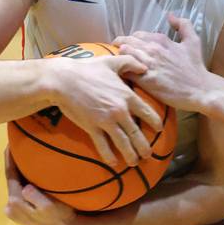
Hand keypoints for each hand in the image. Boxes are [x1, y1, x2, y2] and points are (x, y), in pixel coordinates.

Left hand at [3, 148, 84, 224]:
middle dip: (13, 161)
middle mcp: (10, 207)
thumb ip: (36, 198)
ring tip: (22, 153)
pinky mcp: (20, 211)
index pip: (10, 175)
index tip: (10, 142)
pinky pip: (19, 189)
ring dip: (18, 170)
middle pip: (11, 179)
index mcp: (16, 203)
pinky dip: (22, 178)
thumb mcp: (50, 209)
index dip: (10, 158)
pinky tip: (27, 170)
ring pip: (15, 184)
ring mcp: (14, 210)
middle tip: (16, 142)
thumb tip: (25, 188)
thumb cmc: (61, 217)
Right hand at [51, 53, 161, 167]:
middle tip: (148, 155)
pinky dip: (109, 156)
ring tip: (135, 162)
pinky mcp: (92, 128)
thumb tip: (145, 67)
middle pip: (137, 133)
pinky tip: (114, 163)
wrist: (64, 80)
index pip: (147, 113)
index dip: (155, 123)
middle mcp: (120, 111)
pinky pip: (103, 145)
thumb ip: (131, 63)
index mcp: (127, 96)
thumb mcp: (112, 62)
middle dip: (144, 146)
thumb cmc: (88, 69)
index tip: (159, 130)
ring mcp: (106, 121)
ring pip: (123, 143)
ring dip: (130, 154)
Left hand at [114, 14, 211, 112]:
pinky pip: (126, 70)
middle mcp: (153, 50)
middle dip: (121, 45)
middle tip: (118, 52)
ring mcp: (149, 65)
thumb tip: (170, 15)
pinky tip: (122, 73)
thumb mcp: (193, 41)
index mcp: (161, 40)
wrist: (200, 89)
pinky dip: (122, 70)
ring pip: (124, 54)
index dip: (132, 39)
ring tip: (119, 62)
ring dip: (120, 57)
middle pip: (127, 42)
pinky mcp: (146, 81)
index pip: (137, 34)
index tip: (130, 45)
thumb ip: (183, 25)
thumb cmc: (196, 67)